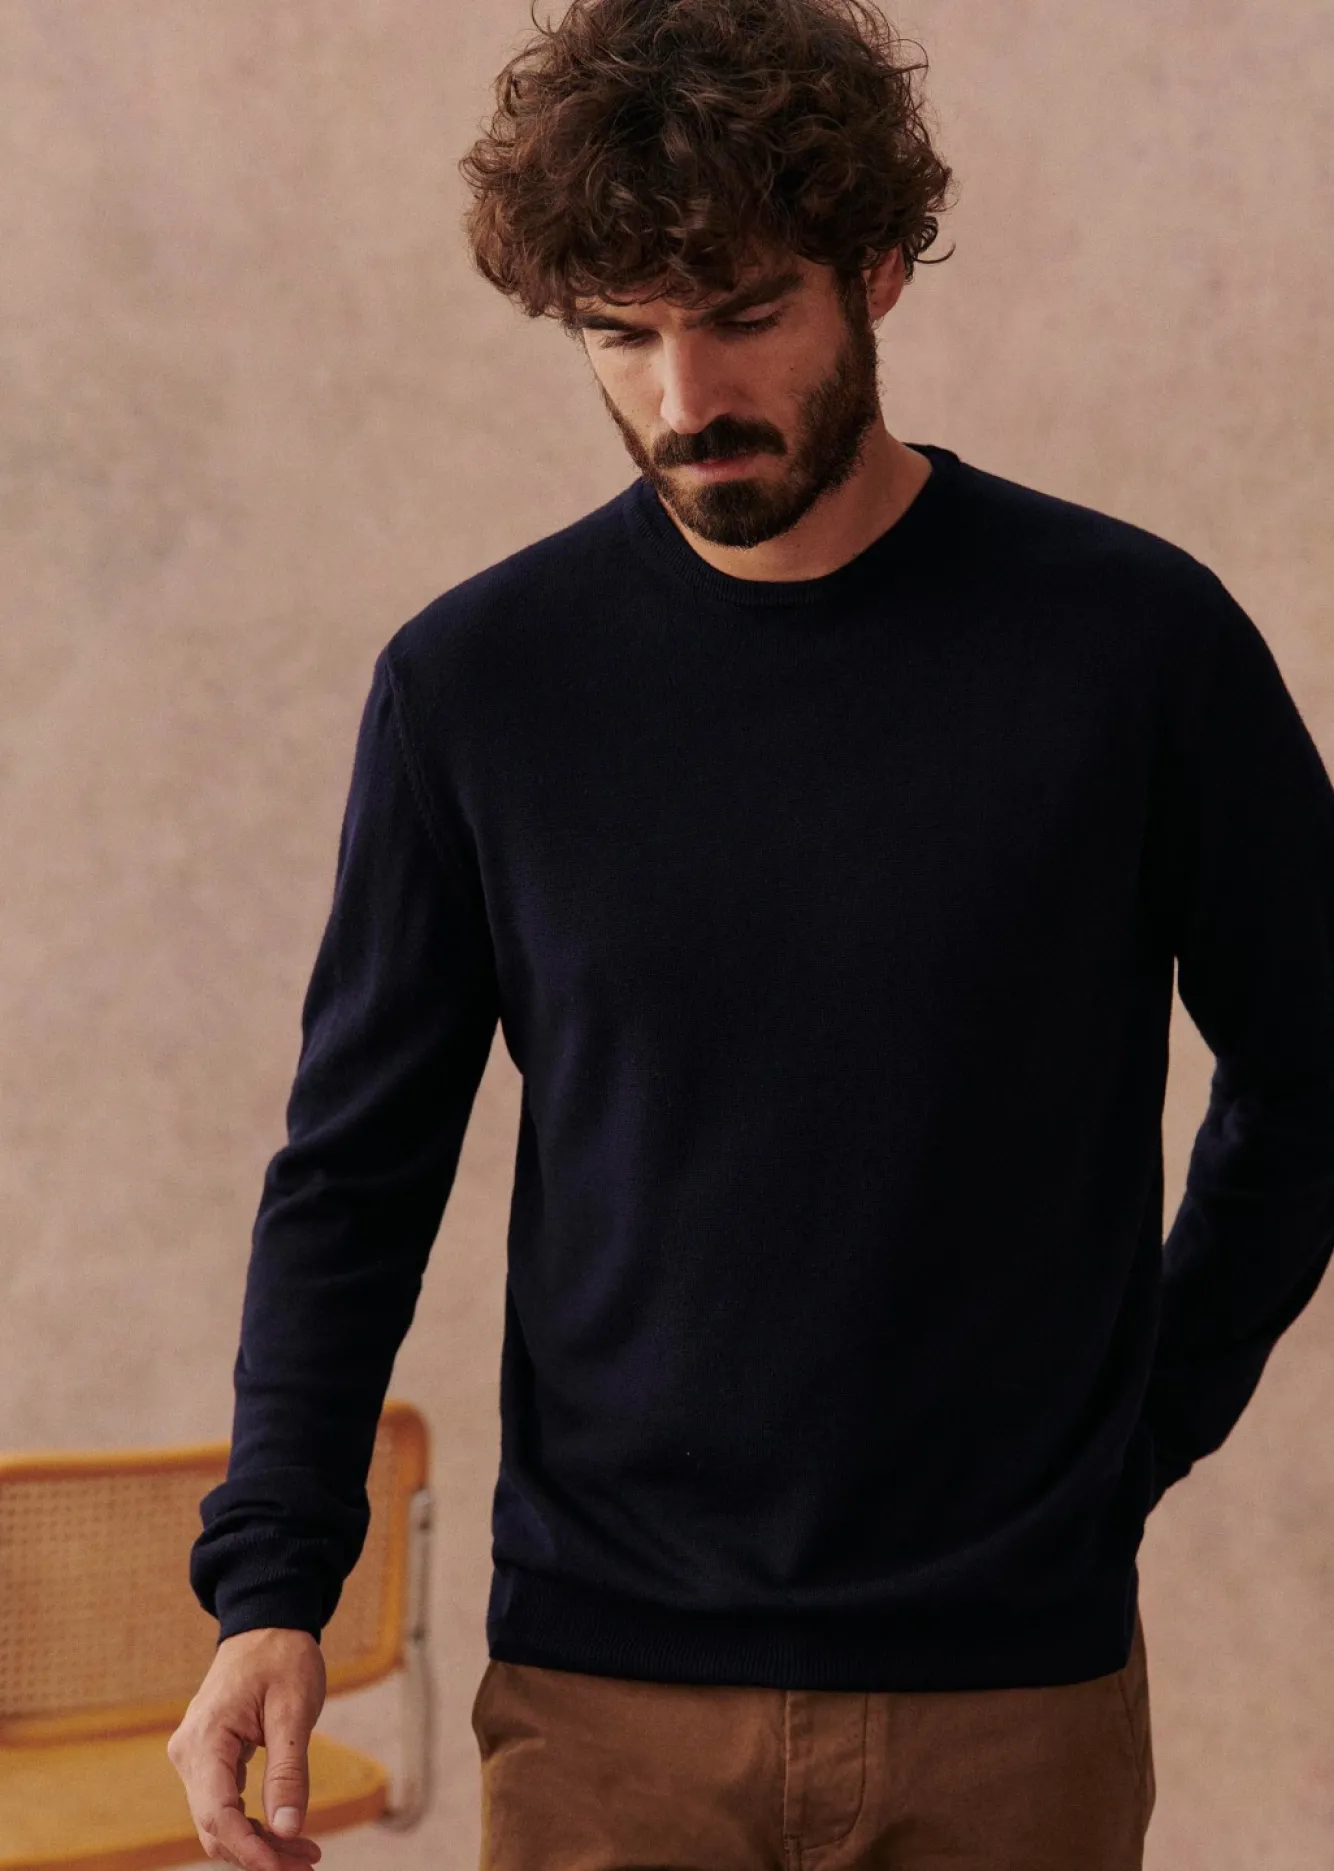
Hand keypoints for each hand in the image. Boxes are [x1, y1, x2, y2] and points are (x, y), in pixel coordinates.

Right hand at [167, 1626, 326, 1868]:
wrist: (266, 1622)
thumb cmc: (282, 1658)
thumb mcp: (294, 1710)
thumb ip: (288, 1771)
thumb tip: (288, 1829)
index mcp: (205, 1739)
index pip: (218, 1815)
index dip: (250, 1850)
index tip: (285, 1868)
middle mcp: (188, 1753)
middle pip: (215, 1827)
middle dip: (259, 1854)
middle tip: (309, 1862)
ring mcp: (193, 1757)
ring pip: (218, 1822)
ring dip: (258, 1843)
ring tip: (305, 1854)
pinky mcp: (206, 1759)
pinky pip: (222, 1804)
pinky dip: (252, 1824)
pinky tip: (285, 1833)